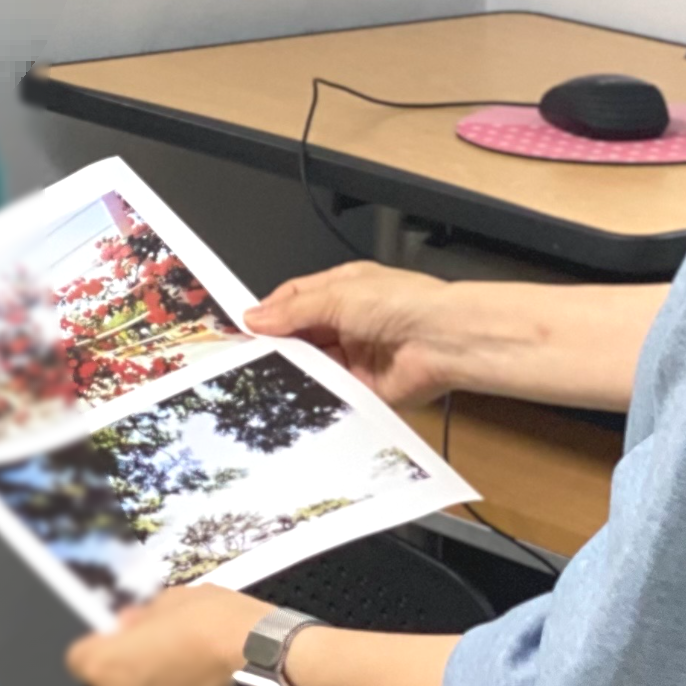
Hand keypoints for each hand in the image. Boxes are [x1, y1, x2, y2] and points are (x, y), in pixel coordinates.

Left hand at [67, 585, 272, 685]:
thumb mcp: (174, 600)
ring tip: (193, 670)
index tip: (129, 633)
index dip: (104, 643)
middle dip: (129, 671)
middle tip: (163, 648)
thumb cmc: (216, 625)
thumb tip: (130, 626)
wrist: (272, 670)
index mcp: (107, 670)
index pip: (80, 658)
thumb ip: (143, 617)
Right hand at [249, 261, 461, 406]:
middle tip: (245, 357)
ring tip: (264, 375)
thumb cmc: (403, 303)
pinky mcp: (363, 387)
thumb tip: (254, 317)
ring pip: (312, 364)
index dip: (269, 312)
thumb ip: (293, 310)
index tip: (242, 328)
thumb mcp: (337, 295)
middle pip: (301, 334)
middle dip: (278, 344)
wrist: (443, 340)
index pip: (295, 299)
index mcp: (343, 290)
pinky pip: (331, 392)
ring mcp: (355, 355)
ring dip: (294, 369)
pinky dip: (314, 393)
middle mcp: (348, 321)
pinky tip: (294, 396)